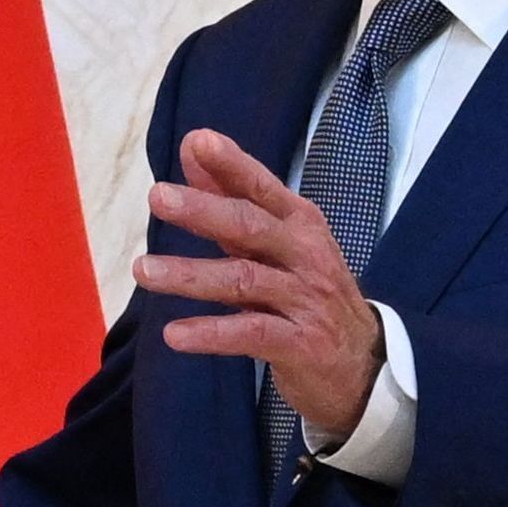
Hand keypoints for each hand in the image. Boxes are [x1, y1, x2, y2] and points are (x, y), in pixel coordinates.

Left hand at [138, 125, 382, 447]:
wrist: (363, 365)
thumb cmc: (310, 295)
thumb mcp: (278, 245)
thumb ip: (234, 201)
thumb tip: (193, 150)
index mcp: (300, 224)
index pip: (262, 188)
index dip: (231, 164)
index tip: (195, 141)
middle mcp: (306, 256)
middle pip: (251, 227)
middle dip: (203, 209)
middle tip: (158, 196)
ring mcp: (305, 300)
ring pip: (243, 280)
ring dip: (190, 275)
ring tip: (144, 270)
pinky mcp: (300, 344)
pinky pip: (250, 333)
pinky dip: (211, 334)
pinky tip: (174, 334)